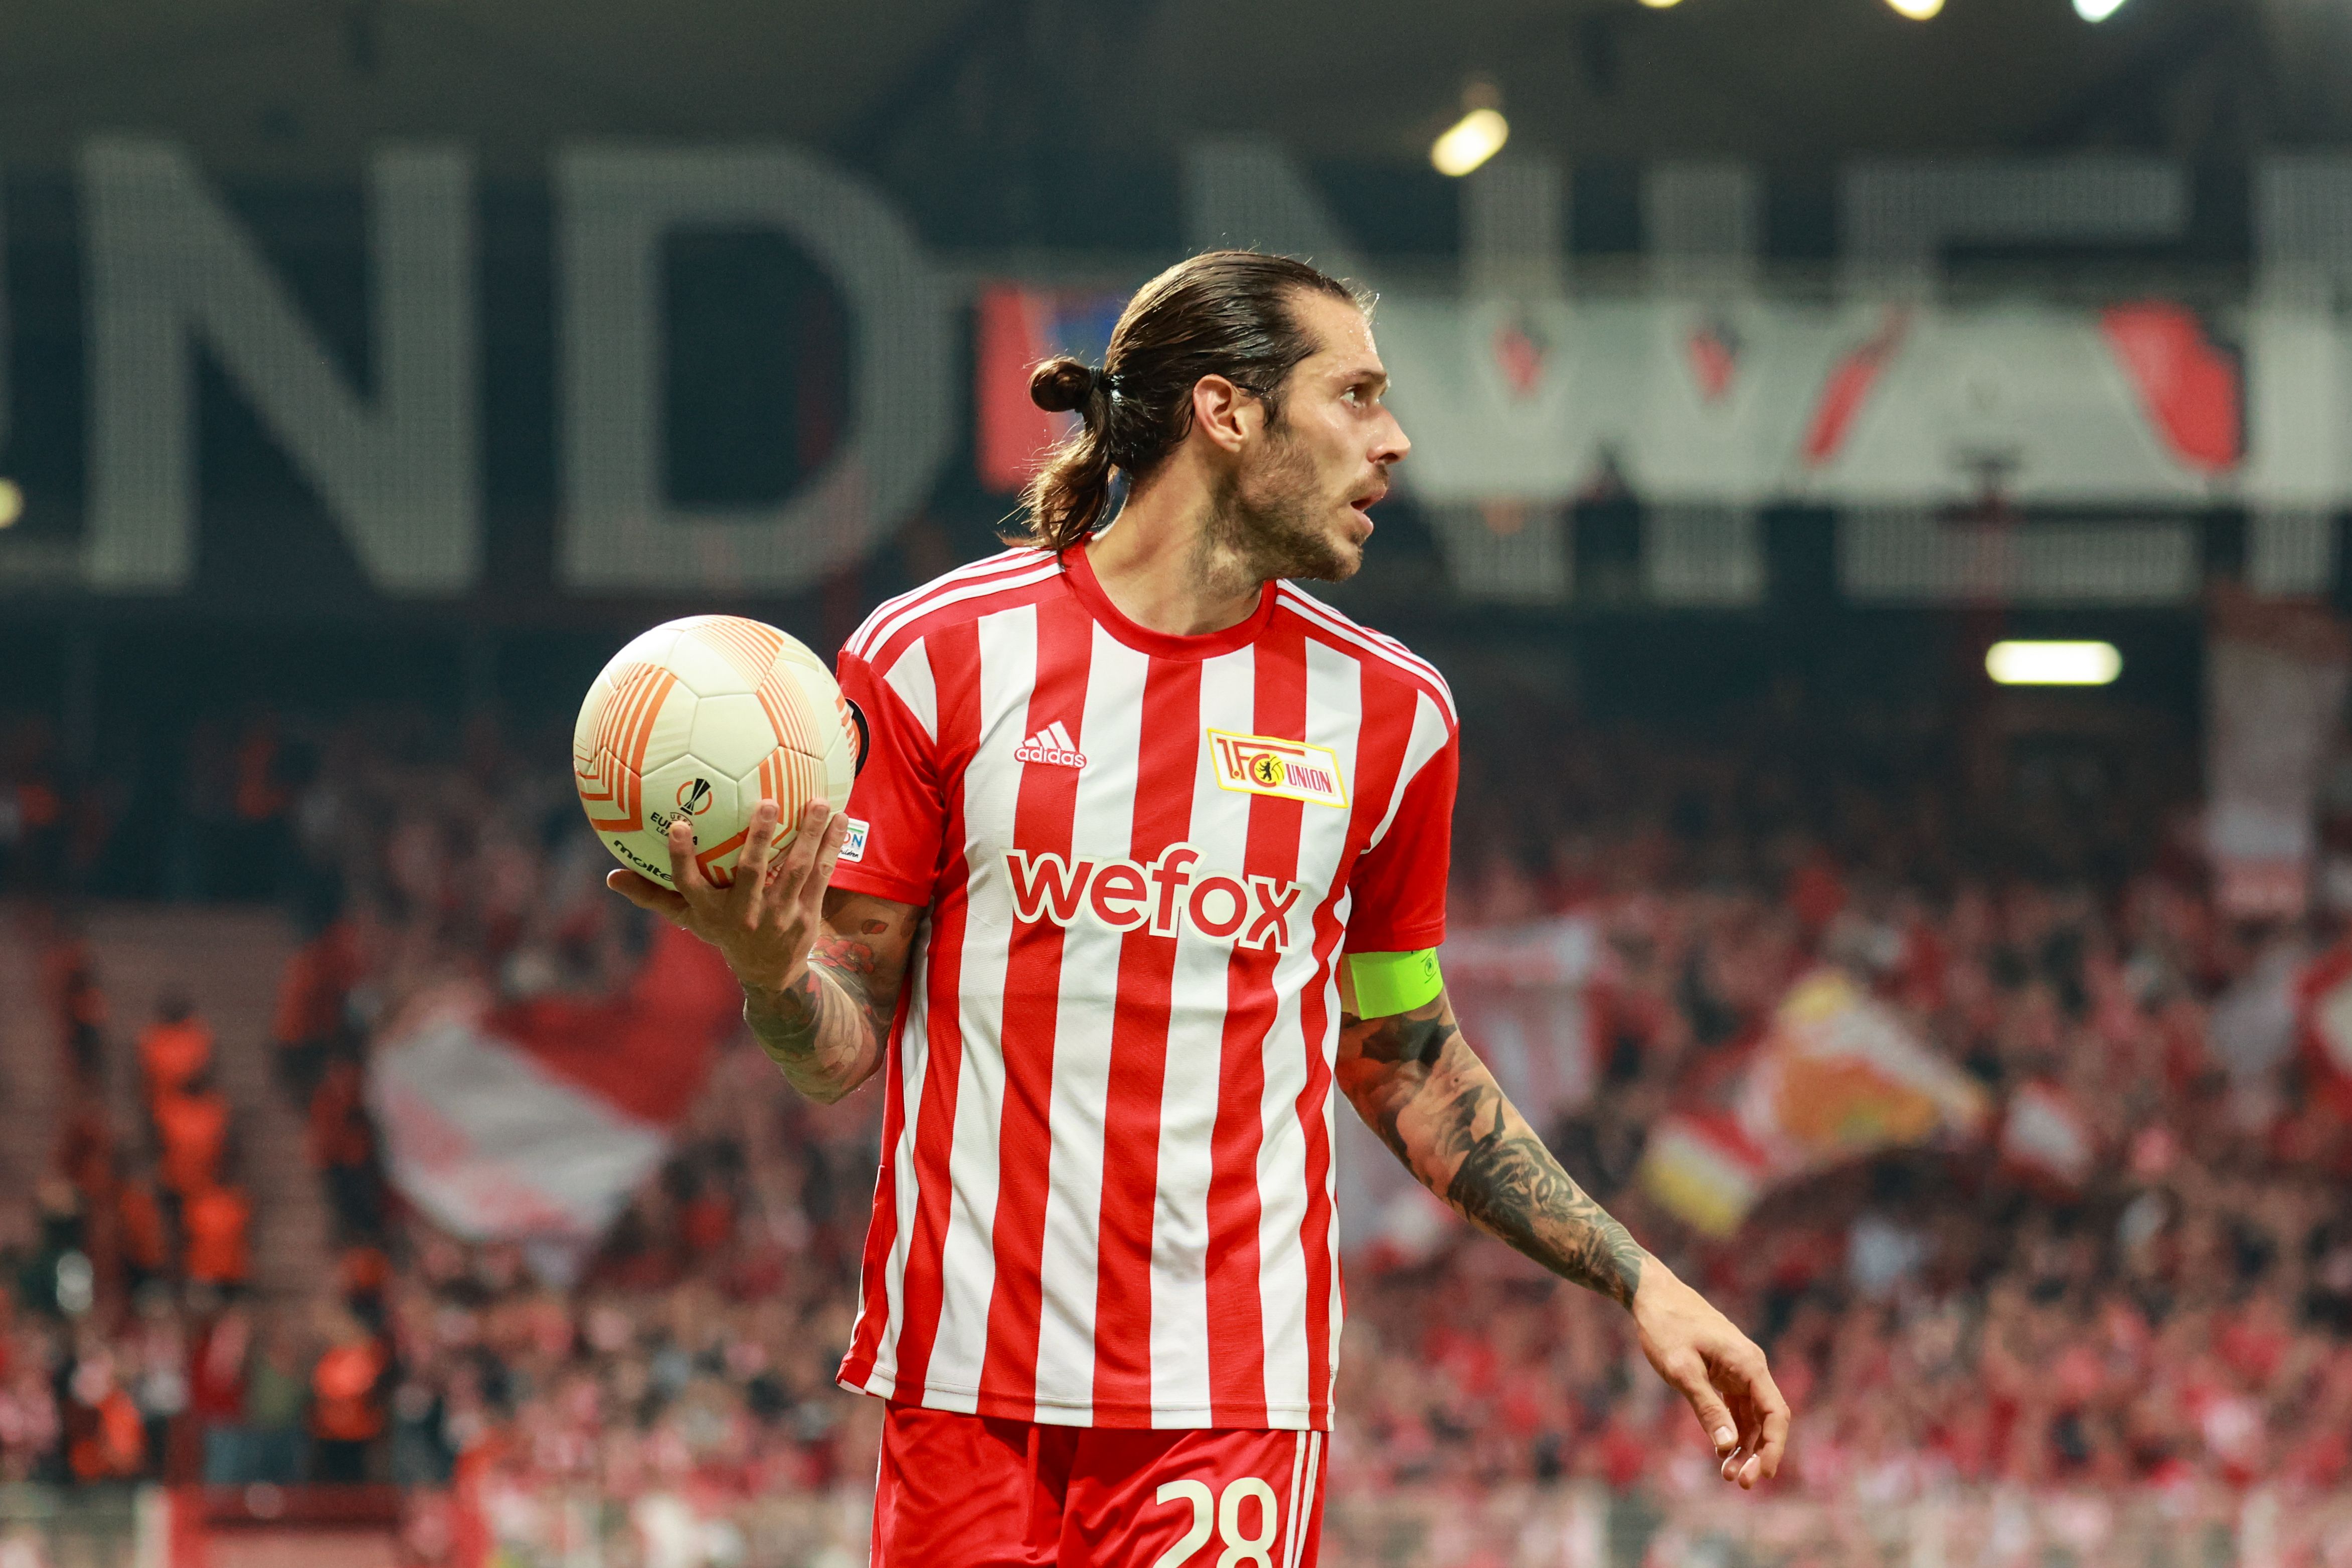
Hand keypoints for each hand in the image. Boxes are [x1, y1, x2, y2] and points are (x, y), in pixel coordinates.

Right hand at [605, 799, 846, 994]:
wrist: (769, 973)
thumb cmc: (722, 932)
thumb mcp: (688, 919)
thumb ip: (653, 896)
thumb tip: (610, 877)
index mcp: (711, 911)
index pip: (688, 883)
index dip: (681, 857)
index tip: (677, 824)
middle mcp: (745, 913)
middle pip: (752, 873)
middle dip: (760, 839)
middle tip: (767, 803)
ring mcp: (779, 914)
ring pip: (796, 870)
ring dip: (809, 836)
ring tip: (819, 802)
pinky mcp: (807, 913)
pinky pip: (822, 874)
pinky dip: (832, 846)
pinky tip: (842, 818)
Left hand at [1630, 1265, 1789, 1488]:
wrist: (1651, 1294)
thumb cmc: (1665, 1327)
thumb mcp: (1682, 1370)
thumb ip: (1707, 1408)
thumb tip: (1728, 1447)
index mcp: (1749, 1364)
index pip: (1776, 1413)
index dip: (1774, 1447)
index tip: (1762, 1475)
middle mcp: (1750, 1366)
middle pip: (1767, 1419)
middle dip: (1758, 1453)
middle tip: (1738, 1483)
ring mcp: (1738, 1368)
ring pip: (1751, 1416)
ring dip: (1743, 1445)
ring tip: (1726, 1474)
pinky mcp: (1723, 1370)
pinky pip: (1736, 1406)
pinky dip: (1731, 1429)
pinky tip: (1720, 1451)